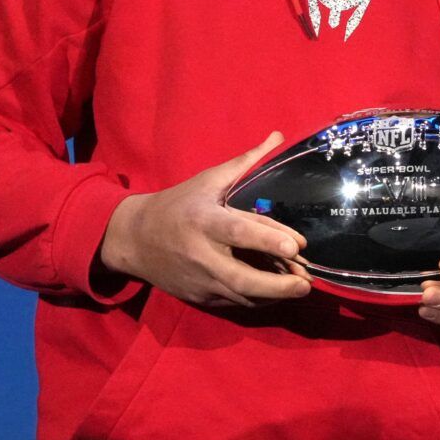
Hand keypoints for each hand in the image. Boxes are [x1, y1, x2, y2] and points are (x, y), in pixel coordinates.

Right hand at [98, 134, 310, 306]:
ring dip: (274, 295)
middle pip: (242, 278)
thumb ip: (246, 162)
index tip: (297, 246)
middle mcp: (202, 254)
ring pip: (242, 296)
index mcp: (204, 221)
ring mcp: (200, 280)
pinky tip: (278, 292)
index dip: (268, 240)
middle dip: (278, 285)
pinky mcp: (199, 297)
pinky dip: (258, 299)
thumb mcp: (208, 180)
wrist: (133, 240)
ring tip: (300, 287)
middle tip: (306, 283)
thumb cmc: (177, 205)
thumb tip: (278, 136)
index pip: (239, 232)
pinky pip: (234, 302)